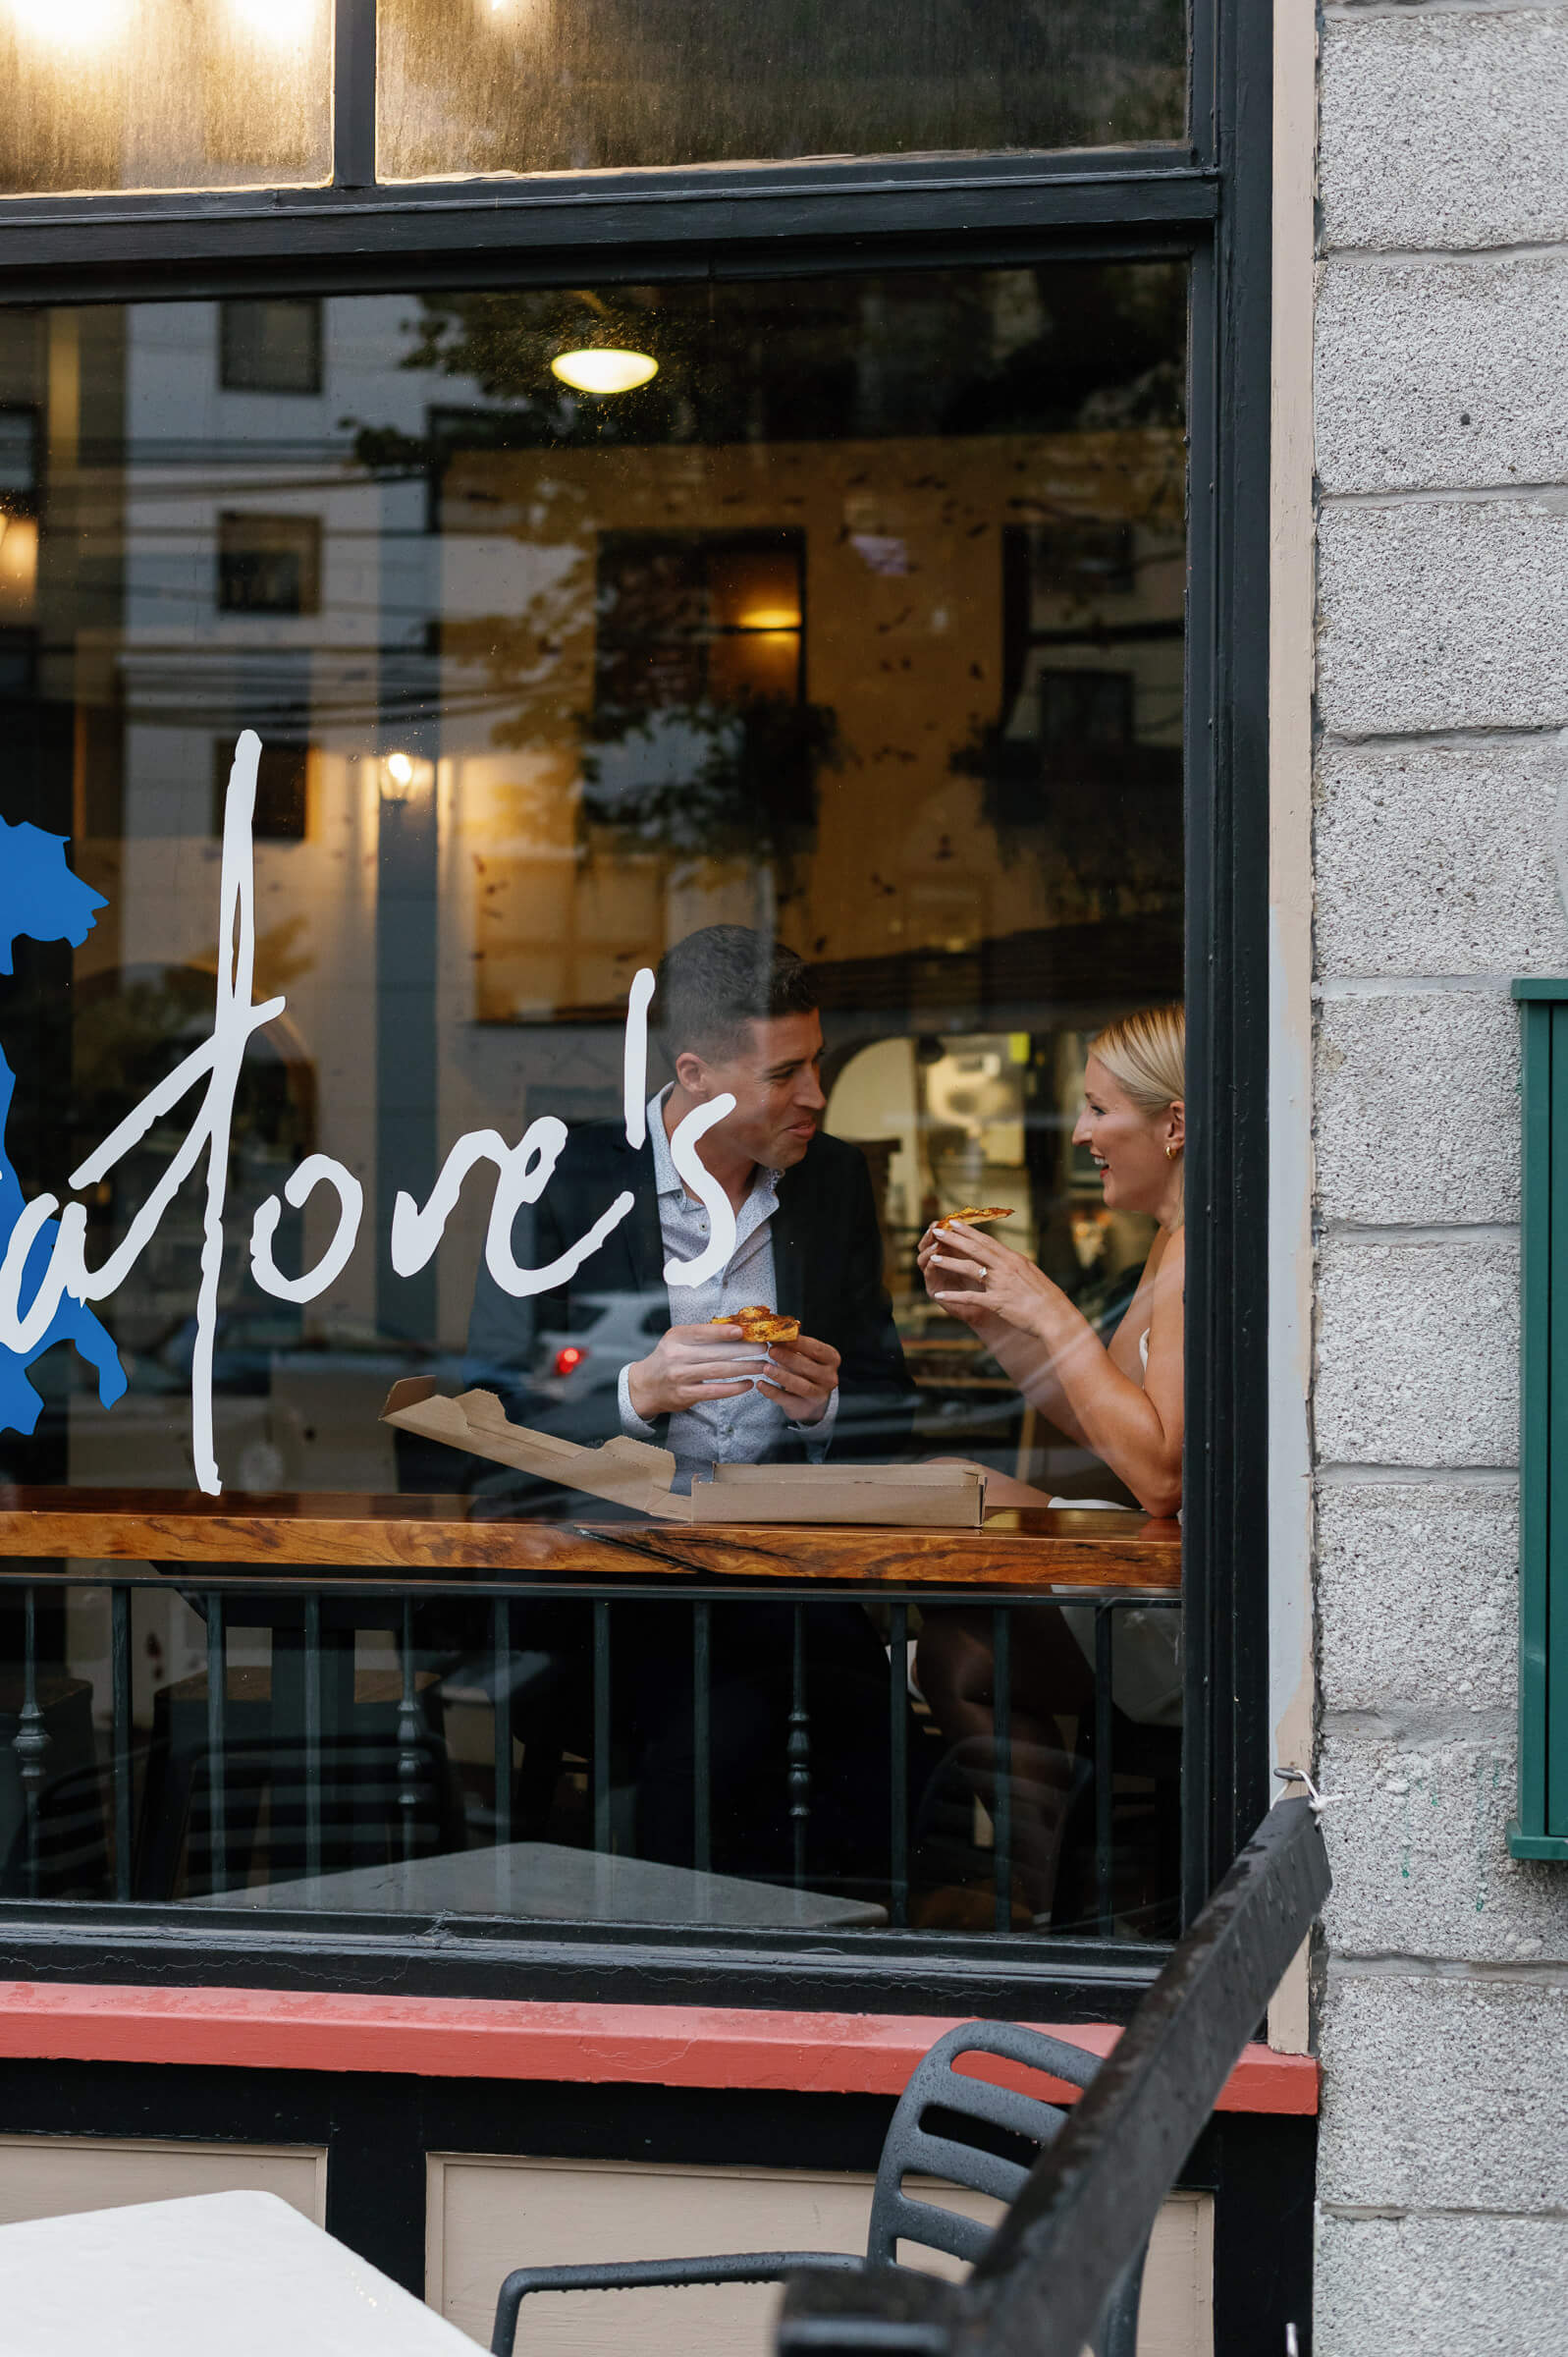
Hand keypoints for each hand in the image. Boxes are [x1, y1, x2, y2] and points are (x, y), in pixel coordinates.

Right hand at [626, 1323, 768, 1421]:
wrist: (645, 1386)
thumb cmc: (668, 1359)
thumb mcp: (677, 1341)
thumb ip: (701, 1335)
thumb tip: (737, 1330)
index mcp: (676, 1337)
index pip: (702, 1332)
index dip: (723, 1332)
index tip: (743, 1331)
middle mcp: (676, 1356)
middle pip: (716, 1352)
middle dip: (743, 1350)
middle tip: (763, 1348)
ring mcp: (680, 1376)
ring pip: (718, 1371)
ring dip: (744, 1368)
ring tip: (761, 1365)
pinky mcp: (685, 1395)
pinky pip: (714, 1391)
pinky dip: (734, 1388)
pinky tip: (748, 1384)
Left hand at [756, 1332, 840, 1425]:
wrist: (811, 1398)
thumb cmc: (806, 1368)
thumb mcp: (805, 1353)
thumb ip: (795, 1341)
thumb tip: (785, 1326)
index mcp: (831, 1359)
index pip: (816, 1349)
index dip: (799, 1343)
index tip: (781, 1337)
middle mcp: (829, 1377)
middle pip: (808, 1367)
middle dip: (788, 1358)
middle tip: (771, 1351)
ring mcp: (819, 1395)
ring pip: (801, 1386)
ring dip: (782, 1376)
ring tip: (765, 1368)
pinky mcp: (805, 1408)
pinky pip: (787, 1400)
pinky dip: (773, 1392)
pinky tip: (761, 1384)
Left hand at [919, 1220, 1058, 1336]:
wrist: (1055, 1316)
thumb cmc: (1046, 1297)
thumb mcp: (1031, 1274)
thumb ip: (1015, 1265)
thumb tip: (1004, 1256)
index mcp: (1014, 1259)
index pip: (987, 1241)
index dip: (969, 1231)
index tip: (954, 1222)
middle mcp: (1006, 1267)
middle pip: (976, 1249)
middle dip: (954, 1239)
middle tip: (937, 1230)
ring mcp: (1001, 1284)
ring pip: (970, 1269)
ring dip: (950, 1263)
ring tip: (934, 1258)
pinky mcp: (998, 1303)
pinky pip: (971, 1298)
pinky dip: (954, 1297)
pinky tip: (939, 1297)